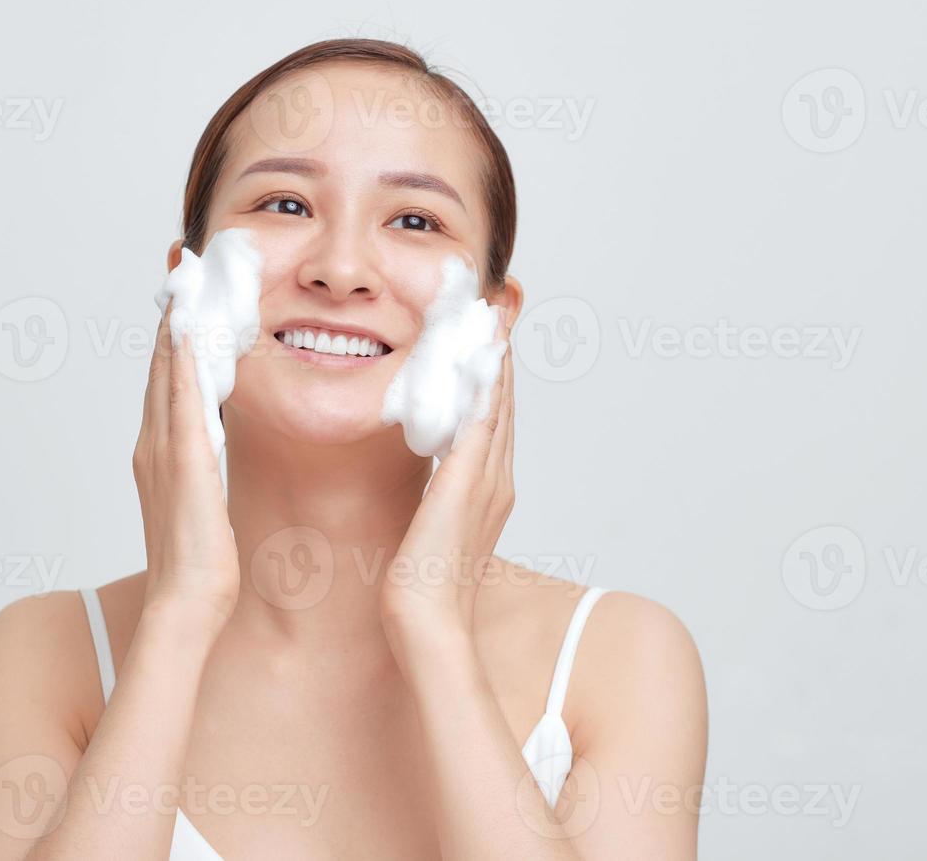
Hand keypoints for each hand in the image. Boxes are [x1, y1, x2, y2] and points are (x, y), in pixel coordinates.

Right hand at [132, 300, 238, 634]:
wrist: (186, 604)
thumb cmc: (200, 565)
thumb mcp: (201, 504)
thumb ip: (201, 472)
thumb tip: (210, 455)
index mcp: (158, 453)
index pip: (165, 380)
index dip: (172, 335)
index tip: (182, 295)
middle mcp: (153, 444)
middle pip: (160, 365)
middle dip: (170, 314)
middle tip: (179, 265)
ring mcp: (163, 451)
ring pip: (167, 372)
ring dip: (175, 323)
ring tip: (185, 278)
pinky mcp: (184, 461)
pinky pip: (182, 399)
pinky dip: (183, 361)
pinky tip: (190, 329)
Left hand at [381, 308, 514, 639]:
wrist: (427, 622)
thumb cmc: (423, 587)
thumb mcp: (434, 531)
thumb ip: (438, 501)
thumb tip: (430, 486)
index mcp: (492, 489)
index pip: (494, 418)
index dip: (495, 373)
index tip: (489, 335)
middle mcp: (498, 479)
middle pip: (502, 400)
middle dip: (500, 351)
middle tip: (499, 304)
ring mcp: (488, 479)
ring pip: (496, 401)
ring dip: (496, 354)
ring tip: (493, 311)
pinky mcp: (467, 480)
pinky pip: (479, 416)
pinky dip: (482, 381)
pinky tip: (477, 349)